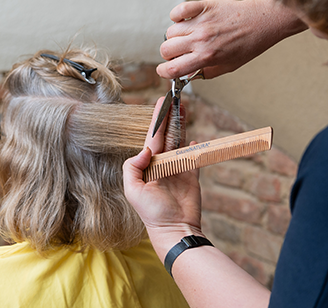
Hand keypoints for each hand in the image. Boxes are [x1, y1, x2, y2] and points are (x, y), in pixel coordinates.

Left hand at [123, 98, 201, 255]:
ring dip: (182, 125)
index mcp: (147, 164)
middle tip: (174, 99)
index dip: (157, 119)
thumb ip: (133, 167)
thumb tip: (145, 149)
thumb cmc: (151, 213)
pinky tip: (193, 135)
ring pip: (180, 140)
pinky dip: (194, 145)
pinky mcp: (192, 174)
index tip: (161, 102)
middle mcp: (162, 163)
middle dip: (170, 117)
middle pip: (167, 134)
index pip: (152, 137)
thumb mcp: (133, 190)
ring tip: (184, 108)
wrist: (175, 229)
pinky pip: (194, 156)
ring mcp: (177, 167)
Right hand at [157, 0, 306, 79]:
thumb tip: (186, 75)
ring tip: (188, 35)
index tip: (166, 70)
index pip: (172, 68)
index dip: (164, 71)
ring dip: (175, 36)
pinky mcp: (203, 8)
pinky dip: (177, 16)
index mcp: (207, 57)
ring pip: (170, 32)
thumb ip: (205, 72)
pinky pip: (177, 11)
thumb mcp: (228, 66)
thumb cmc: (248, 44)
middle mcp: (201, 40)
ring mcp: (200, 22)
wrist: (262, 21)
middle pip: (165, 49)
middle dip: (169, 54)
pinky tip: (185, 20)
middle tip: (179, 52)